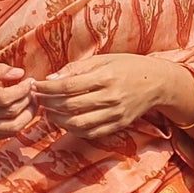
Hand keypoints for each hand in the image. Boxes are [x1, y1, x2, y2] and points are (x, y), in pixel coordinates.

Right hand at [0, 61, 36, 141]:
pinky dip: (18, 125)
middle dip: (28, 101)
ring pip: (11, 127)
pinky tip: (22, 113)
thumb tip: (20, 73)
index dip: (22, 91)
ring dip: (28, 116)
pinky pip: (5, 134)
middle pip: (10, 112)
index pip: (4, 97)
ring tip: (32, 103)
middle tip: (34, 91)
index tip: (30, 82)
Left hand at [38, 54, 193, 138]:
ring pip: (77, 124)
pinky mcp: (118, 126)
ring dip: (57, 120)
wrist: (158, 83)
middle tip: (37, 99)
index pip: (68, 86)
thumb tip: (50, 79)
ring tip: (47, 111)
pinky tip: (64, 121)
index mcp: (106, 77)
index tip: (35, 86)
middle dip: (47, 103)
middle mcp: (110, 97)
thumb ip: (76, 69)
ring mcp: (115, 114)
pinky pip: (90, 133)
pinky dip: (72, 129)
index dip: (47, 88)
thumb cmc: (127, 66)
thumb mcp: (103, 59)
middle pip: (70, 106)